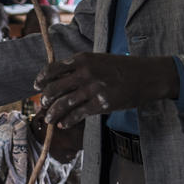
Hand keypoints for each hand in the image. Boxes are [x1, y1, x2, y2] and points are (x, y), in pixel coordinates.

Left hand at [35, 53, 178, 129]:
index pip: (53, 69)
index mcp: (82, 59)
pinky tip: (63, 124)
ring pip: (63, 103)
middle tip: (41, 105)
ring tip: (48, 119)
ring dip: (52, 113)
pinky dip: (68, 120)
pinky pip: (78, 114)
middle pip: (54, 88)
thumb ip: (80, 67)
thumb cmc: (122, 67)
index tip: (36, 86)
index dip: (41, 79)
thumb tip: (60, 78)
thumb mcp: (98, 60)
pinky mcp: (101, 104)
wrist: (147, 75)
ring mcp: (93, 89)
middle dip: (45, 98)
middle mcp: (85, 72)